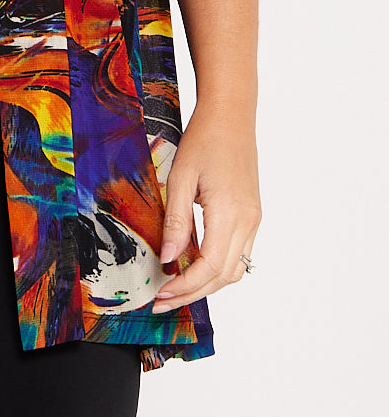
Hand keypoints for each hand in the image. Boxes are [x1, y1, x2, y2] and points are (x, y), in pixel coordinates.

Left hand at [151, 100, 261, 312]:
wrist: (231, 116)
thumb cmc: (204, 139)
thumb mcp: (180, 178)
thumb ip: (176, 221)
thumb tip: (168, 258)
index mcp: (230, 213)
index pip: (210, 266)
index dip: (186, 286)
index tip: (163, 294)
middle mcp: (248, 221)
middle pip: (224, 276)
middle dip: (193, 293)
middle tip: (164, 301)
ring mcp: (254, 220)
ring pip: (234, 269)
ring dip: (207, 284)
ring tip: (176, 287)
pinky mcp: (252, 215)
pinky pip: (238, 253)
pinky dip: (217, 267)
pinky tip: (194, 265)